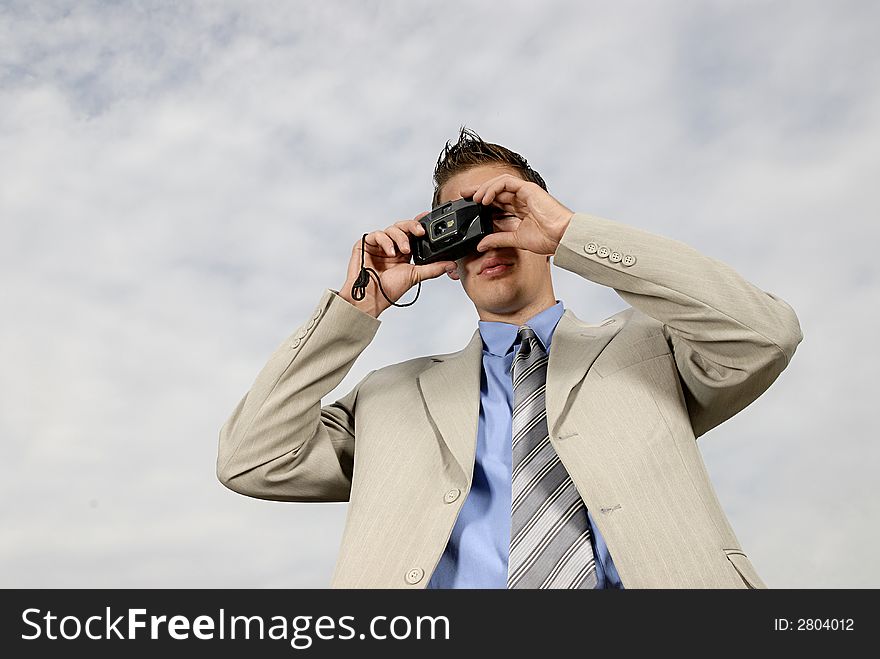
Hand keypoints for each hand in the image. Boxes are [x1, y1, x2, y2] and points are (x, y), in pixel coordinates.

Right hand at [339, 214, 456, 317]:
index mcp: (403, 251)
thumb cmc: (389, 289)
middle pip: (403, 226)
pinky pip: (377, 234)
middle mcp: (392, 245)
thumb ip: (433, 268)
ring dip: (400, 238)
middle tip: (420, 233)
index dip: (419, 223)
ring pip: (392, 228)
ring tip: (404, 251)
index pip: (412, 232)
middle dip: (412, 227)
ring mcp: (378, 244)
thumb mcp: (415, 276)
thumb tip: (451, 264)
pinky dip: (385, 241)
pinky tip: (391, 252)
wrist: (371, 298)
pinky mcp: (365, 244)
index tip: (427, 217)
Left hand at [459, 174, 573, 254]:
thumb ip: (498, 239)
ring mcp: (525, 193)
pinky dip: (493, 188)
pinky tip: (484, 198)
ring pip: (498, 184)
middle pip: (495, 191)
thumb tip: (481, 245)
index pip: (496, 203)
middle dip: (477, 192)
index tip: (468, 208)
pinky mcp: (528, 189)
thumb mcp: (516, 240)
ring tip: (473, 199)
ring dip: (483, 189)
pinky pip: (506, 182)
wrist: (562, 236)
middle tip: (462, 196)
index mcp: (520, 210)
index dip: (481, 204)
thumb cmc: (548, 239)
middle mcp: (521, 199)